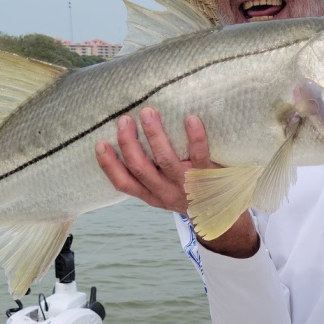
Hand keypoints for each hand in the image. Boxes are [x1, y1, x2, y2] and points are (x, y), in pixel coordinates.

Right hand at [95, 108, 217, 212]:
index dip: (109, 165)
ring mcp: (186, 184)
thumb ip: (149, 172)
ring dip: (155, 136)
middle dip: (129, 144)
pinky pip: (199, 155)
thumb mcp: (164, 190)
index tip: (100, 144)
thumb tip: (127, 135)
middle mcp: (166, 191)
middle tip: (124, 120)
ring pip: (166, 160)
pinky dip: (195, 137)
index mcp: (151, 194)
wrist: (223, 210)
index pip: (124, 183)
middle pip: (141, 169)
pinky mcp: (207, 175)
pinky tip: (191, 118)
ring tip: (148, 113)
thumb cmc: (188, 192)